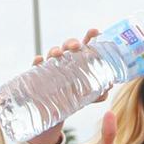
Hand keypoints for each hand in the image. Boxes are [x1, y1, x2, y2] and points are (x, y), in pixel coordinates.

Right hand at [27, 29, 101, 143]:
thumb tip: (108, 90)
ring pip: (53, 54)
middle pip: (68, 46)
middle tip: (76, 46)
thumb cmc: (71, 99)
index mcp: (78, 62)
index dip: (90, 37)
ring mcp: (51, 67)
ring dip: (55, 50)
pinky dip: (37, 61)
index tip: (95, 31)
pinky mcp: (38, 76)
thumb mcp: (86, 97)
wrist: (52, 112)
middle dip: (71, 42)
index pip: (85, 46)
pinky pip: (36, 66)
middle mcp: (65, 62)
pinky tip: (39, 60)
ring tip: (58, 54)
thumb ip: (97, 94)